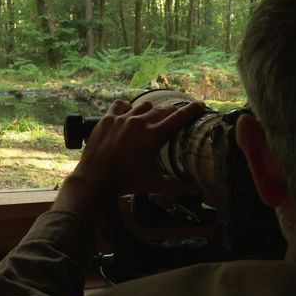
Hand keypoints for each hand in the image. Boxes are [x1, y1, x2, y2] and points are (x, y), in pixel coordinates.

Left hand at [52, 99, 205, 217]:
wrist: (95, 179)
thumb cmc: (127, 182)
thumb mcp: (154, 184)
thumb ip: (177, 186)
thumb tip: (196, 191)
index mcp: (154, 136)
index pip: (179, 117)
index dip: (192, 110)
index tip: (200, 106)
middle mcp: (140, 122)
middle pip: (163, 109)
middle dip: (173, 112)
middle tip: (176, 117)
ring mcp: (122, 118)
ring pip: (144, 105)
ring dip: (151, 110)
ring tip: (151, 117)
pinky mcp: (108, 118)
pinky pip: (121, 104)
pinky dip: (127, 108)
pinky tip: (128, 114)